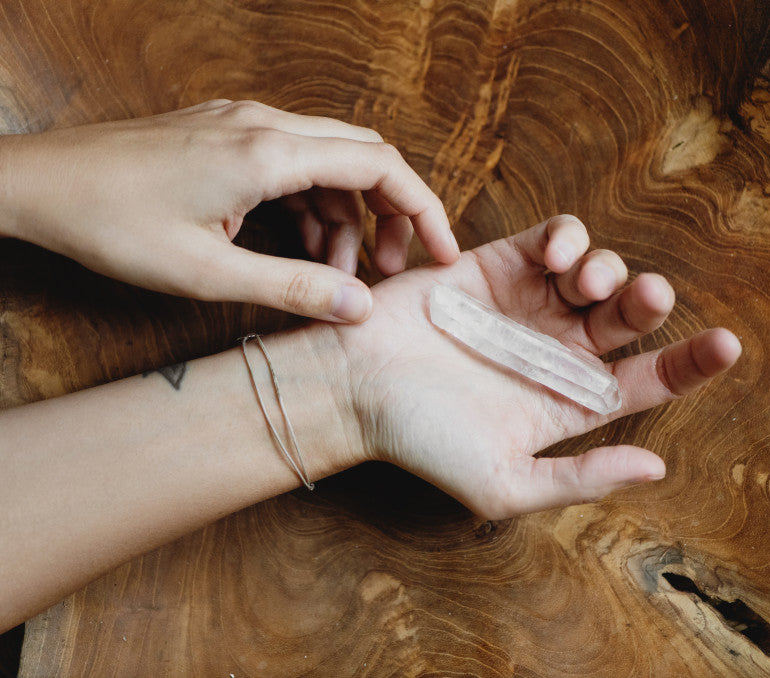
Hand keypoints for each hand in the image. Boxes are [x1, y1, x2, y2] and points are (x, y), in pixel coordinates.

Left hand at [0, 99, 458, 321]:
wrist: (37, 185)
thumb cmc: (110, 222)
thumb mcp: (208, 272)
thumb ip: (294, 289)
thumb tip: (361, 309)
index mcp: (270, 152)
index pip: (381, 166)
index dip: (423, 210)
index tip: (442, 253)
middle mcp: (265, 125)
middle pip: (364, 157)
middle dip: (389, 214)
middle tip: (387, 270)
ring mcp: (244, 124)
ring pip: (329, 163)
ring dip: (345, 216)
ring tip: (333, 273)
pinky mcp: (226, 134)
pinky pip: (293, 163)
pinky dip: (311, 205)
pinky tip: (298, 248)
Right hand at [326, 215, 740, 517]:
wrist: (355, 386)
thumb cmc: (423, 440)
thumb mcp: (504, 482)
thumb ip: (581, 477)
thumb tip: (657, 469)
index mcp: (570, 400)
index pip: (649, 380)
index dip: (692, 362)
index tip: (727, 344)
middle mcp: (560, 349)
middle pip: (631, 317)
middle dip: (648, 302)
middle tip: (642, 298)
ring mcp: (532, 304)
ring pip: (600, 270)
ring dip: (608, 269)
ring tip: (581, 283)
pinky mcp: (502, 263)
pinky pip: (555, 237)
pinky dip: (569, 237)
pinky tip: (557, 256)